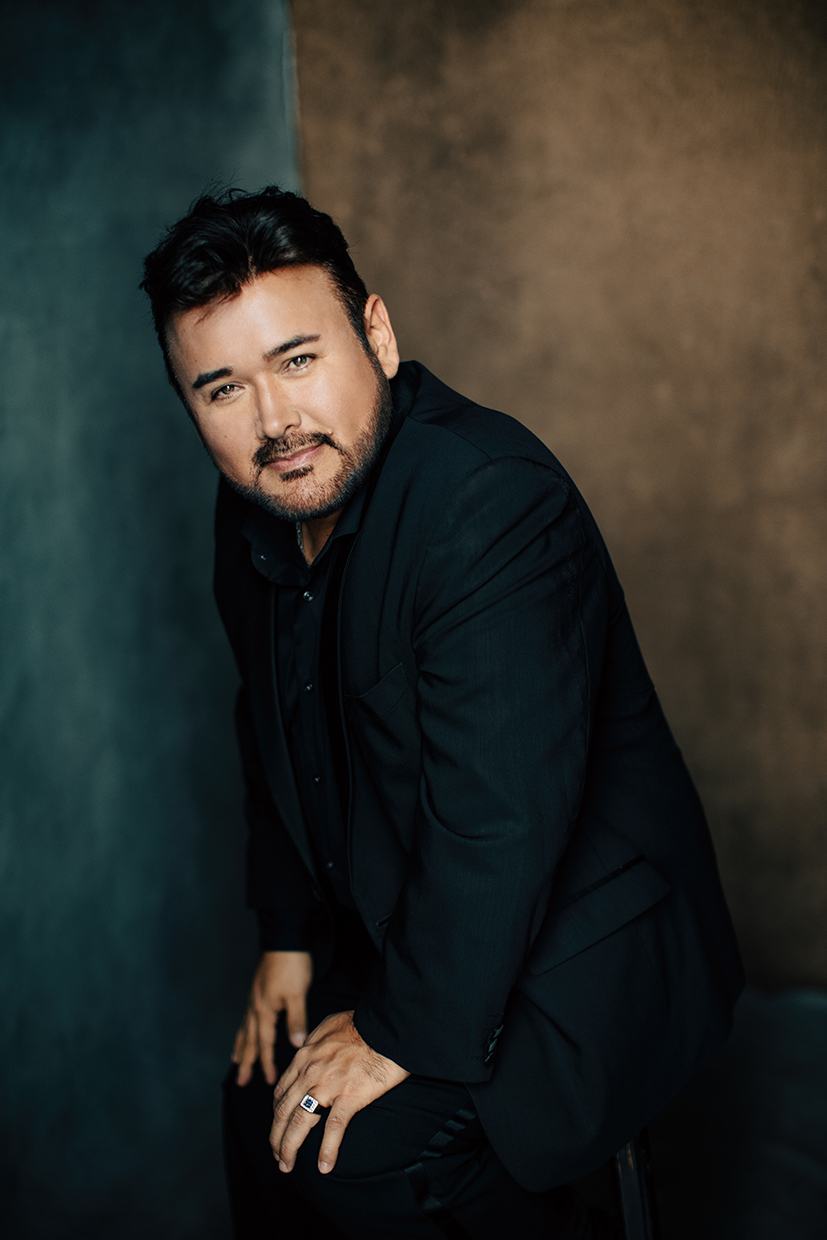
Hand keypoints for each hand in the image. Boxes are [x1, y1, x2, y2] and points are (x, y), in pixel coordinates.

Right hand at [232, 950, 312, 1085]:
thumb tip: (296, 1045)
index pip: (264, 1043)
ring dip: (241, 1046)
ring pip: (244, 1029)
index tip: (270, 1081)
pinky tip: (245, 1030)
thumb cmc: (292, 964)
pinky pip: (247, 1017)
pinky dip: (244, 1030)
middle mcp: (255, 1006)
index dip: (267, 1063)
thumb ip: (296, 1020)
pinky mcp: (257, 990)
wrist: (285, 938)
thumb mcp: (298, 993)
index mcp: (264, 1010)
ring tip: (235, 1059)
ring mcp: (254, 998)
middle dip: (245, 1061)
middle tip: (240, 1081)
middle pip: (248, 1040)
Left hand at [270, 1010, 408, 1174]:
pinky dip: (327, 1150)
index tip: (278, 1127)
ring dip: (289, 1147)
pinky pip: (333, 1128)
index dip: (276, 1114)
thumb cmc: (362, 1023)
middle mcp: (309, 1072)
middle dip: (277, 1137)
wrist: (386, 1027)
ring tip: (287, 1165)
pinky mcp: (349, 1096)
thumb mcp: (328, 1025)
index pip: (281, 1091)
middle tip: (277, 1155)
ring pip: (300, 1122)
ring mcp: (328, 1085)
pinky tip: (324, 1166)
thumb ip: (314, 1040)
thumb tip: (308, 1047)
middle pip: (284, 1111)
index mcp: (304, 1056)